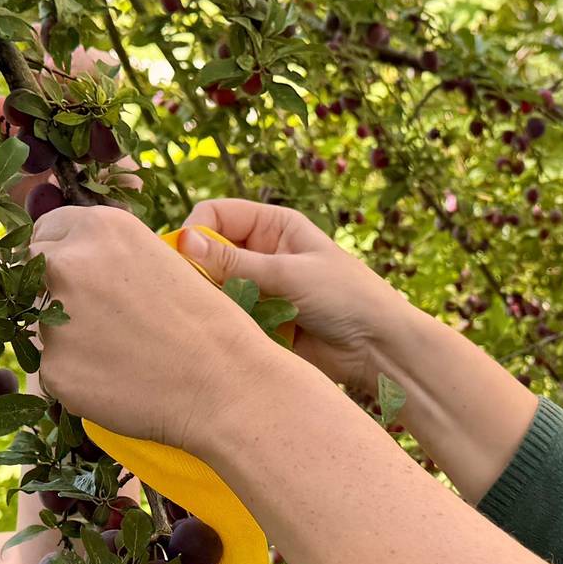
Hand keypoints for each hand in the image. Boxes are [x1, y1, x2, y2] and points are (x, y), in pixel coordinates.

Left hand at [27, 205, 307, 457]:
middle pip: (28, 271)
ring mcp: (54, 317)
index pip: (46, 231)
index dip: (61, 255)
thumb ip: (107, 254)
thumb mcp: (160, 260)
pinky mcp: (53, 368)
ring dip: (66, 337)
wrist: (227, 384)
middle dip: (50, 290)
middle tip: (95, 319)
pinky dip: (77, 377)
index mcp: (99, 227)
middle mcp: (68, 263)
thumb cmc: (207, 324)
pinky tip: (118, 381)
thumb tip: (67, 265)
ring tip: (121, 355)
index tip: (79, 278)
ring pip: (40, 324)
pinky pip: (53, 369)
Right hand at [177, 199, 422, 400]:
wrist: (378, 348)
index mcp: (274, 226)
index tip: (184, 257)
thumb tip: (183, 241)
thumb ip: (235, 263)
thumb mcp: (289, 274)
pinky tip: (234, 336)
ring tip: (227, 317)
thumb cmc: (347, 297)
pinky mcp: (260, 321)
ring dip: (216, 302)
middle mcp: (262, 253)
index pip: (217, 215)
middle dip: (200, 272)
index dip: (196, 231)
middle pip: (210, 253)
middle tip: (200, 294)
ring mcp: (260, 288)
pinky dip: (227, 325)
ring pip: (216, 289)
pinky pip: (229, 318)